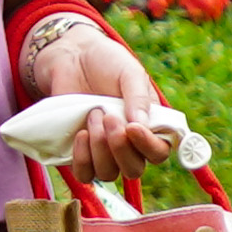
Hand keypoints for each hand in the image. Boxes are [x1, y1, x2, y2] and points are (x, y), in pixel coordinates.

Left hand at [14, 9, 173, 188]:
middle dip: (119, 148)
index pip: (159, 152)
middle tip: (108, 117)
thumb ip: (138, 98)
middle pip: (134, 169)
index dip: (148, 146)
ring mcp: (105, 152)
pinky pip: (84, 173)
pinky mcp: (81, 154)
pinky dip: (82, 158)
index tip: (132, 128)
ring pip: (108, 173)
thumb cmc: (107, 63)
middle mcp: (130, 145)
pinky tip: (80, 133)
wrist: (72, 58)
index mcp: (150, 126)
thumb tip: (141, 126)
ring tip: (93, 114)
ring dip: (99, 147)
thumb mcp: (129, 73)